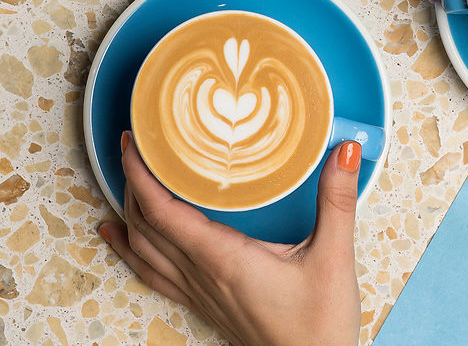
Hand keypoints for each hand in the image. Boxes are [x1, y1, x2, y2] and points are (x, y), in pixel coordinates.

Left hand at [98, 131, 360, 345]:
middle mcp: (203, 277)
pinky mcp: (208, 305)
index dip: (141, 175)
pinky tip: (122, 240)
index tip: (134, 143)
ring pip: (145, 251)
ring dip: (130, 214)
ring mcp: (201, 294)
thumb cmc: (321, 325)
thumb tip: (345, 152)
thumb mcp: (335, 257)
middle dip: (131, 184)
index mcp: (224, 259)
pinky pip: (155, 274)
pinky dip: (133, 251)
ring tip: (124, 181)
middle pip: (146, 227)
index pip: (163, 212)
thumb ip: (337, 200)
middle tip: (134, 146)